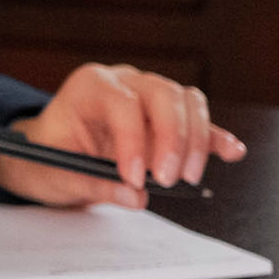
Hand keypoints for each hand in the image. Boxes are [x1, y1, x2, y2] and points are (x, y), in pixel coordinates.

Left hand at [0, 64, 243, 205]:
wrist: (48, 154)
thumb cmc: (47, 157)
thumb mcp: (55, 173)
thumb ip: (93, 184)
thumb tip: (136, 197)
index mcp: (89, 86)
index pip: (122, 103)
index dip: (132, 140)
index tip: (134, 177)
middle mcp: (123, 81)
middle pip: (163, 94)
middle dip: (171, 139)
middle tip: (166, 179)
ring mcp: (149, 93)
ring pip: (187, 102)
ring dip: (195, 140)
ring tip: (188, 177)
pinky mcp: (168, 115)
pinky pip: (198, 120)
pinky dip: (214, 137)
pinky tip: (231, 152)